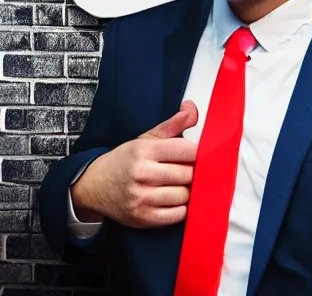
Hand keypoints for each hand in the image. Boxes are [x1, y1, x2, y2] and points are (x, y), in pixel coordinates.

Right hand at [71, 101, 197, 227]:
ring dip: (189, 190)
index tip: (201, 154)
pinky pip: (177, 215)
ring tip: (182, 184)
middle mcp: (142, 173)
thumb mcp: (147, 138)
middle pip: (188, 174)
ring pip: (184, 195)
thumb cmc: (126, 160)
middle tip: (192, 170)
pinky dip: (182, 208)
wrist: (95, 186)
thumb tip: (192, 109)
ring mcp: (141, 198)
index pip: (186, 150)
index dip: (199, 153)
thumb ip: (173, 124)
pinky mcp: (143, 218)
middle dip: (194, 172)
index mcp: (145, 150)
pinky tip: (176, 199)